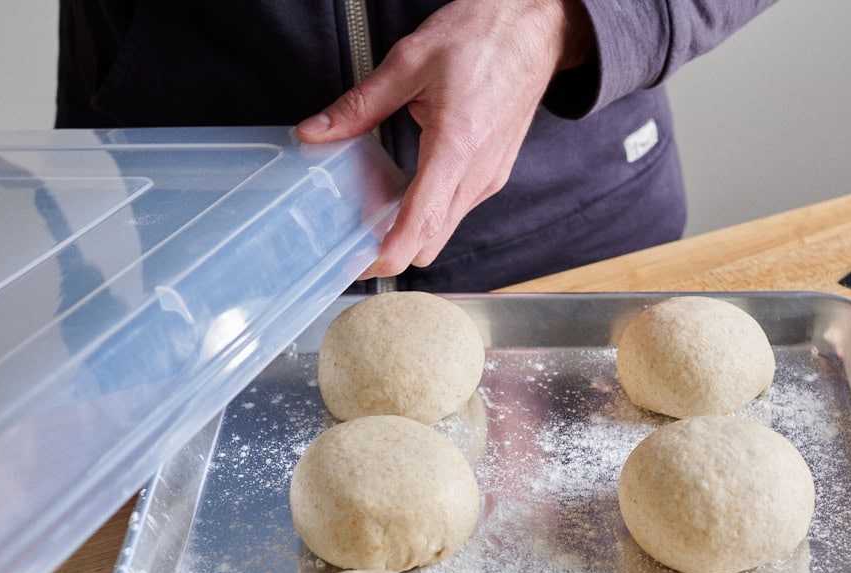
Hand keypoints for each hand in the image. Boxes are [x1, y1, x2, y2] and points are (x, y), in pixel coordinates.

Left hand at [296, 0, 592, 277]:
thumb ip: (360, 106)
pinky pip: (457, 208)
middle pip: (432, 240)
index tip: (362, 266)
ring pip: (445, 227)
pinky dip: (429, 210)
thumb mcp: (409, 62)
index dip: (391, 253)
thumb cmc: (485, 36)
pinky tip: (407, 186)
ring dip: (411, 228)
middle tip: (356, 236)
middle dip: (394, 247)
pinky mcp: (493, 173)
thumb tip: (315, 131)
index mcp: (456, 146)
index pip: (422, 222)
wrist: (535, 28)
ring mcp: (490, 177)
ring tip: (376, 207)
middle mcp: (478, 173)